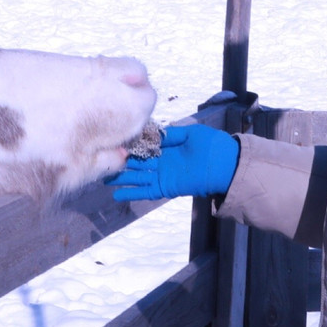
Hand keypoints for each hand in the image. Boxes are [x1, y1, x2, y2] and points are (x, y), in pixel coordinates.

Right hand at [106, 124, 239, 200]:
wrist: (225, 164)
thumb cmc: (211, 145)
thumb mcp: (189, 133)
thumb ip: (170, 134)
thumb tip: (151, 132)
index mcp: (167, 148)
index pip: (144, 147)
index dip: (130, 146)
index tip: (113, 144)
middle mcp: (162, 162)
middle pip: (137, 163)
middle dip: (121, 163)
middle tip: (101, 162)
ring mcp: (163, 175)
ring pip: (137, 177)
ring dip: (122, 179)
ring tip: (103, 178)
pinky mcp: (166, 187)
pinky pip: (146, 191)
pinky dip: (132, 193)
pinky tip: (117, 194)